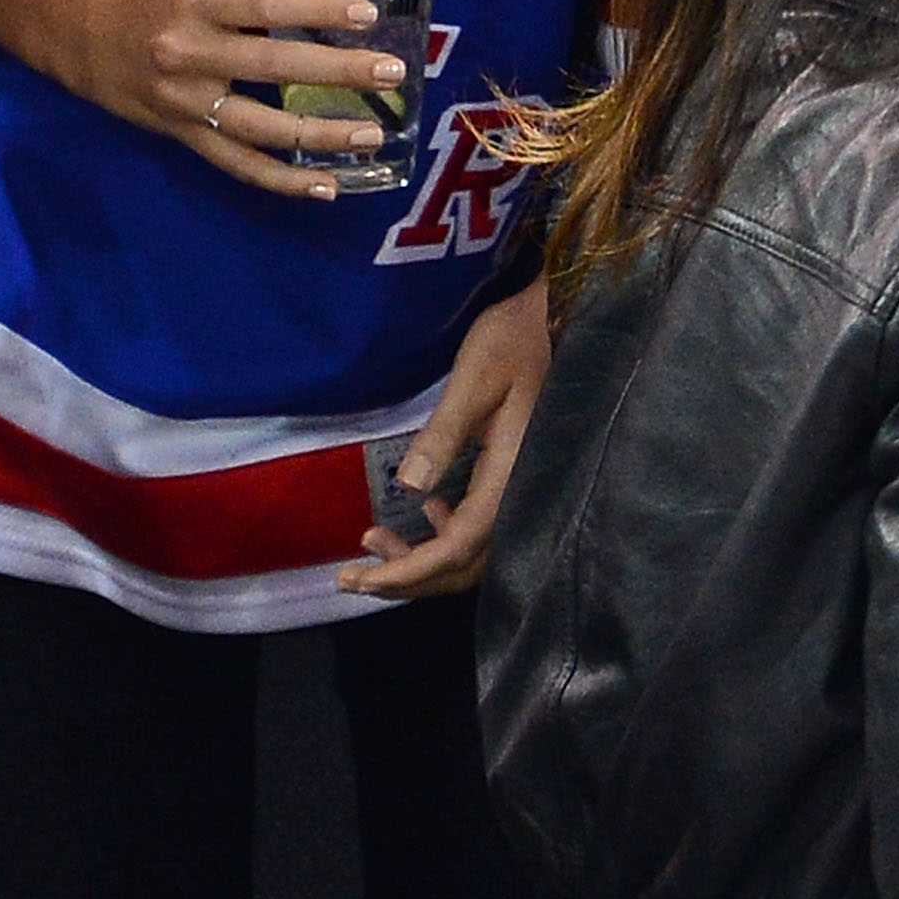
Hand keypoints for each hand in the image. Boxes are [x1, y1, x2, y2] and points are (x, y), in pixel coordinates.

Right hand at [24, 0, 413, 197]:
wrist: (85, 33)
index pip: (265, 2)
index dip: (317, 9)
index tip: (369, 14)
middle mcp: (188, 48)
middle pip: (271, 64)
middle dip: (336, 70)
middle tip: (391, 72)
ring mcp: (184, 99)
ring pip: (259, 126)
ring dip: (320, 134)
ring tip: (372, 136)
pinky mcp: (181, 135)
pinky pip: (237, 164)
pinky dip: (282, 180)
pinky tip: (327, 186)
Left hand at [338, 276, 550, 599]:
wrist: (548, 317)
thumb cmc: (511, 341)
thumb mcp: (473, 381)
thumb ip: (444, 434)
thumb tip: (410, 488)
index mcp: (511, 477)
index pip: (458, 547)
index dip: (409, 572)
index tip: (361, 580)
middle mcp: (518, 494)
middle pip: (463, 563)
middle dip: (406, 578)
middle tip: (351, 577)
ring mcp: (518, 488)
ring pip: (469, 550)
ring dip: (422, 558)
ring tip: (373, 544)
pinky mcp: (511, 476)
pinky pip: (477, 526)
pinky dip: (443, 533)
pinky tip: (424, 510)